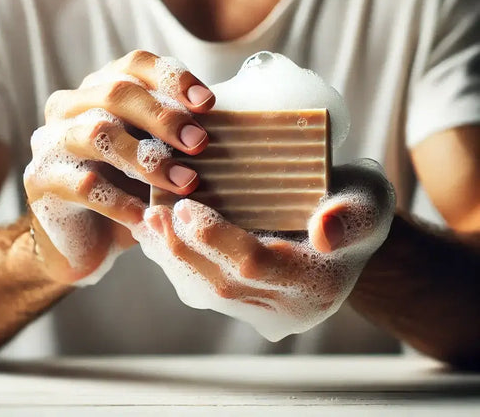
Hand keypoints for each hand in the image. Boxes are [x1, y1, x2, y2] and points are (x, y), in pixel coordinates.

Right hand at [24, 50, 214, 284]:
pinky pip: (83, 184)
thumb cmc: (129, 188)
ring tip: (184, 182)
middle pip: (115, 92)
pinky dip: (122, 200)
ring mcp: (50, 141)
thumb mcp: (155, 155)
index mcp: (100, 89)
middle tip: (199, 143)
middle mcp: (70, 106)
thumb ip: (178, 134)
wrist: (85, 236)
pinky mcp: (40, 180)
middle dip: (163, 117)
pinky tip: (149, 214)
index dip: (173, 78)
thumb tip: (234, 120)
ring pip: (96, 133)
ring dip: (146, 158)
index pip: (135, 64)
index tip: (209, 104)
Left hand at [141, 159, 395, 340]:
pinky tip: (158, 239)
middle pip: (223, 284)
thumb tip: (323, 231)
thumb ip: (352, 217)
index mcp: (317, 285)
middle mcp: (289, 309)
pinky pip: (203, 291)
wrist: (343, 232)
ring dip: (172, 260)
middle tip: (156, 214)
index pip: (256, 265)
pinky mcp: (246, 305)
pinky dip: (176, 264)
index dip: (216, 238)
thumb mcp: (368, 202)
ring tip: (148, 226)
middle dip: (183, 250)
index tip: (185, 207)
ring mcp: (265, 313)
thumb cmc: (352, 208)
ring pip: (206, 293)